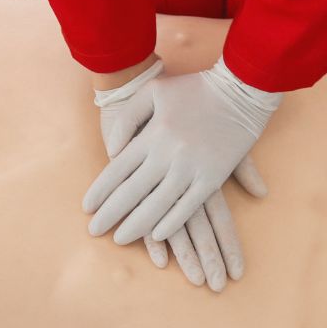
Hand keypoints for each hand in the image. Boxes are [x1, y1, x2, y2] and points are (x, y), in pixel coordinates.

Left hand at [84, 58, 280, 247]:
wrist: (239, 88)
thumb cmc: (192, 89)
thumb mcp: (152, 92)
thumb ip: (128, 119)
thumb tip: (112, 151)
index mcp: (152, 134)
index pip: (117, 170)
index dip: (100, 192)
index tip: (87, 208)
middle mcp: (168, 154)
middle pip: (132, 192)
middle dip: (110, 215)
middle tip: (95, 231)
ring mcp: (192, 167)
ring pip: (158, 205)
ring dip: (137, 225)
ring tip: (120, 239)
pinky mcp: (213, 177)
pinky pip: (189, 206)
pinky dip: (172, 223)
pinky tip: (157, 235)